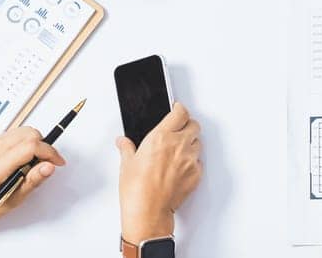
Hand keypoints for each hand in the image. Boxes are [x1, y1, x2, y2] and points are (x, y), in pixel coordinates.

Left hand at [0, 126, 64, 228]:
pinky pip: (14, 135)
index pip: (31, 146)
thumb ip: (33, 180)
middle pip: (29, 133)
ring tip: (31, 163)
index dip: (49, 152)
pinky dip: (23, 143)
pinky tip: (20, 160)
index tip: (57, 162)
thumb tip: (48, 167)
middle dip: (43, 145)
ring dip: (34, 143)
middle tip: (45, 163)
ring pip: (23, 131)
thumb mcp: (12, 200)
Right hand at [117, 102, 201, 242]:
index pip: (180, 112)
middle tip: (179, 130)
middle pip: (194, 125)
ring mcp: (190, 160)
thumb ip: (127, 148)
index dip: (179, 109)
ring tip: (178, 152)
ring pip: (198, 143)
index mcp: (161, 137)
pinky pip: (199, 162)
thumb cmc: (136, 189)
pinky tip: (180, 169)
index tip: (176, 109)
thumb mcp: (127, 164)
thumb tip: (122, 142)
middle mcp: (179, 145)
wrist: (148, 212)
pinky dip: (192, 163)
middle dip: (187, 125)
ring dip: (190, 144)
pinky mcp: (196, 174)